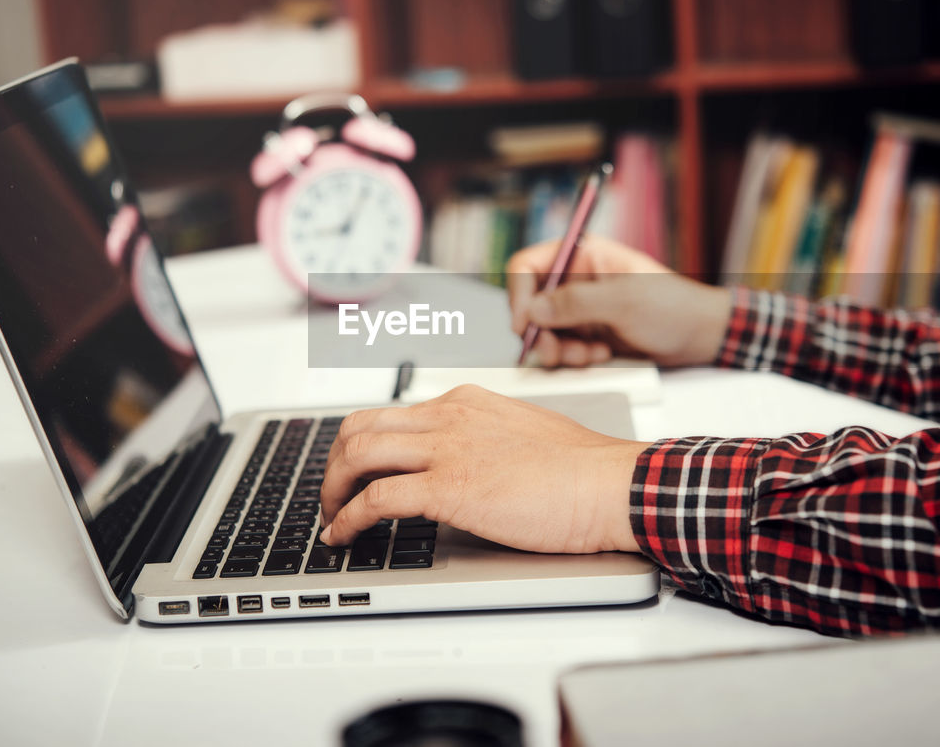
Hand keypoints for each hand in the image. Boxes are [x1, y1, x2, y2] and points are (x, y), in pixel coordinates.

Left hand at [319, 384, 645, 553]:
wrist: (608, 484)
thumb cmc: (580, 469)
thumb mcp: (518, 435)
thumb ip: (481, 441)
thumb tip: (460, 467)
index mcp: (464, 402)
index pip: (388, 414)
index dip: (359, 447)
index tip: (352, 474)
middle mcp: (447, 416)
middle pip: (359, 428)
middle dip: (333, 466)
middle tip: (332, 498)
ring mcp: (446, 448)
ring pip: (356, 454)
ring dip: (331, 491)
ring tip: (331, 521)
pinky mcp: (449, 486)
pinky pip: (376, 498)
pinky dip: (348, 519)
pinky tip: (344, 537)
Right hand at [506, 236, 732, 367]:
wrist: (701, 335)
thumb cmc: (672, 306)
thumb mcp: (623, 301)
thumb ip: (575, 303)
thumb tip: (532, 310)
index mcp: (583, 255)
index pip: (529, 266)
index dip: (518, 294)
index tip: (523, 323)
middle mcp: (576, 279)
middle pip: (532, 304)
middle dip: (541, 331)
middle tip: (556, 352)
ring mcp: (581, 308)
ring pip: (545, 330)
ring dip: (560, 348)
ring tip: (590, 354)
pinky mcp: (588, 332)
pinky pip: (564, 347)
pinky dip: (574, 357)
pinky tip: (601, 355)